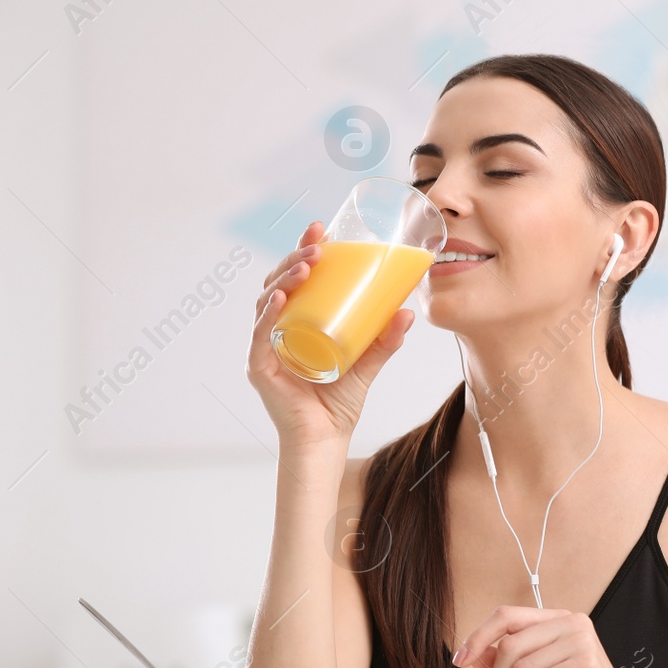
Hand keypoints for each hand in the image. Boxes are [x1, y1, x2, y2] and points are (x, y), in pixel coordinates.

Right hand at [246, 219, 414, 444]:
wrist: (325, 440)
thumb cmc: (339, 403)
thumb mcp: (368, 364)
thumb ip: (385, 341)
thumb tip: (408, 312)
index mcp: (296, 322)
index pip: (295, 278)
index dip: (303, 249)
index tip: (320, 227)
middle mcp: (276, 329)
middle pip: (277, 283)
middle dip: (294, 258)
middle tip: (317, 245)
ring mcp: (265, 346)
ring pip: (266, 301)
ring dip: (284, 278)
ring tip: (307, 265)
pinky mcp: (259, 366)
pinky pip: (261, 335)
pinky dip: (268, 315)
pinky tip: (280, 298)